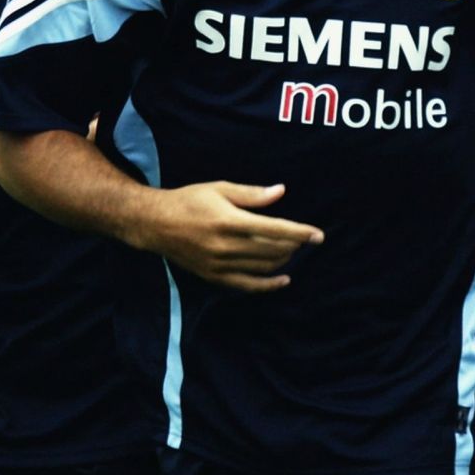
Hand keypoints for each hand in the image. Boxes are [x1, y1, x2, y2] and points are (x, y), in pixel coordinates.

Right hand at [136, 181, 322, 292]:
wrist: (155, 224)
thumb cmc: (189, 200)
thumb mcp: (220, 188)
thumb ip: (252, 194)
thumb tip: (281, 192)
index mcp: (229, 220)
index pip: (275, 229)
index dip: (300, 233)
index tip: (319, 235)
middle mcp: (225, 246)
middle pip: (272, 250)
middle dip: (295, 245)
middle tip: (305, 239)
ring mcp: (219, 264)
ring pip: (263, 267)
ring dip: (284, 260)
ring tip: (293, 250)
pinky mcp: (214, 276)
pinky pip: (247, 285)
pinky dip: (269, 285)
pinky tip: (284, 279)